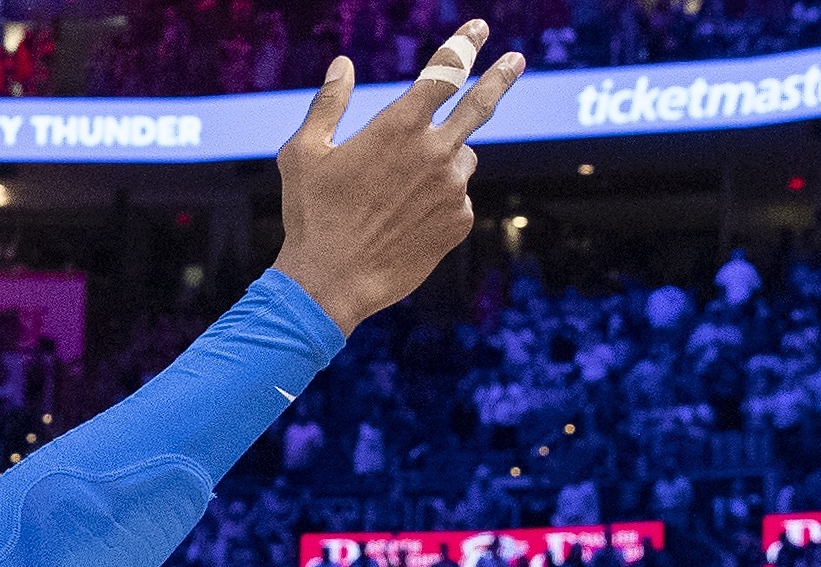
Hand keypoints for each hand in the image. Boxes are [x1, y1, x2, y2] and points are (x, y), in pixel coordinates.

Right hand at [274, 23, 524, 333]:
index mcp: (399, 126)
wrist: (331, 283)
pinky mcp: (459, 223)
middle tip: (516, 61)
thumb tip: (342, 65)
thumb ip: (327, 104)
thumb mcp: (303, 153)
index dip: (463, 45)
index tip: (477, 30)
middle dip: (500, 77)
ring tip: (401, 194)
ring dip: (443, 163)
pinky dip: (439, 203)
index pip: (445, 71)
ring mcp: (452, 189)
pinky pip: (458, 200)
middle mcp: (435, 152)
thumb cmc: (311, 216)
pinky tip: (406, 223)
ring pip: (461, 160)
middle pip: (480, 103)